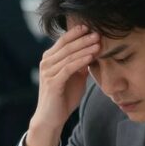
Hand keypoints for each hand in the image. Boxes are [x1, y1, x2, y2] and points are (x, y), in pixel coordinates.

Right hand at [25, 25, 98, 145]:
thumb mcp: (75, 78)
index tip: (92, 27)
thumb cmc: (63, 97)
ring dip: (84, 48)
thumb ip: (81, 65)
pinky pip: (68, 68)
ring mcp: (48, 72)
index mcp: (50, 59)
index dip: (77, 33)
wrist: (51, 118)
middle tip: (98, 33)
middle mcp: (46, 63)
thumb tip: (92, 52)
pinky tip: (91, 57)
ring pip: (68, 55)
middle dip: (83, 38)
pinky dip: (80, 61)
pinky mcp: (52, 82)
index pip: (63, 41)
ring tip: (98, 43)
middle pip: (66, 46)